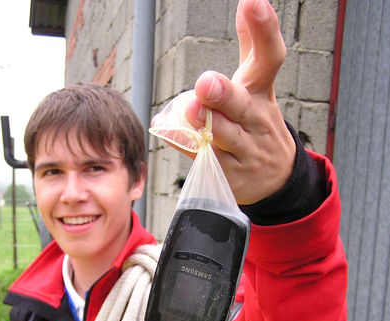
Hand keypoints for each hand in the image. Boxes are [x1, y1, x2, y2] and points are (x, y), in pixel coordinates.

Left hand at [185, 0, 295, 204]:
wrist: (277, 179)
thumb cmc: (256, 123)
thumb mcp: (258, 86)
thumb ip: (252, 45)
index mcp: (262, 93)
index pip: (269, 58)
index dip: (264, 31)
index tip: (254, 2)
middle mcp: (256, 121)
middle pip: (241, 105)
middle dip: (223, 94)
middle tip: (205, 83)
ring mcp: (245, 151)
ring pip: (224, 136)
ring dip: (207, 124)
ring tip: (191, 110)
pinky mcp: (230, 176)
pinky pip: (203, 159)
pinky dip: (184, 145)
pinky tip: (168, 132)